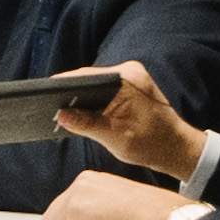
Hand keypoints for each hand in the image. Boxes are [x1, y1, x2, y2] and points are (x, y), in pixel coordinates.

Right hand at [51, 58, 205, 183]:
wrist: (176, 148)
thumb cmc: (152, 144)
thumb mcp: (115, 137)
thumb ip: (87, 124)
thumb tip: (60, 116)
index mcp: (128, 78)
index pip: (86, 76)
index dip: (62, 86)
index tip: (43, 94)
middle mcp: (129, 72)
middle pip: (87, 79)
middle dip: (68, 93)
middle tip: (45, 106)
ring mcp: (129, 78)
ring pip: (93, 85)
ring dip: (78, 98)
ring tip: (56, 111)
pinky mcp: (128, 87)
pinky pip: (101, 90)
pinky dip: (89, 101)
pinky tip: (77, 114)